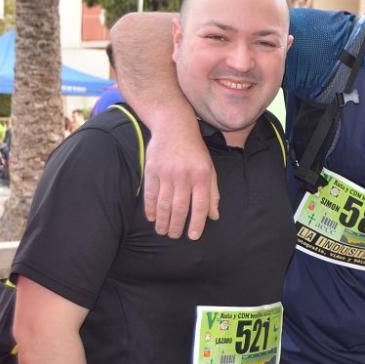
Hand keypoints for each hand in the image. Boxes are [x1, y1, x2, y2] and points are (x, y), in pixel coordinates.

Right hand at [143, 121, 219, 239]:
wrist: (174, 127)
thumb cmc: (195, 151)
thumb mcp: (209, 169)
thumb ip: (212, 193)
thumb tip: (214, 216)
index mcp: (202, 176)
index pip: (200, 205)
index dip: (197, 223)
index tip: (193, 236)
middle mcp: (184, 176)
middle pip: (180, 207)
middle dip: (177, 225)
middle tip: (174, 236)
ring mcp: (166, 173)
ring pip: (164, 204)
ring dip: (163, 221)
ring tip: (163, 231)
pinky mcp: (151, 170)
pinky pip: (150, 194)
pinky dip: (151, 208)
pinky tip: (152, 218)